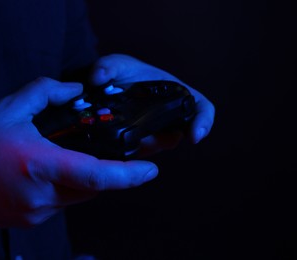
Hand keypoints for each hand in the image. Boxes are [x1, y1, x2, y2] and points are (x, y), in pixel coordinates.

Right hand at [0, 77, 157, 226]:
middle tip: (97, 150)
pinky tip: (44, 173)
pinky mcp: (32, 220)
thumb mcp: (9, 108)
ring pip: (77, 196)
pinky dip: (63, 187)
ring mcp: (38, 212)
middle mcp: (42, 194)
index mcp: (39, 164)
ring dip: (80, 177)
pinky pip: (61, 203)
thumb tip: (76, 91)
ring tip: (59, 157)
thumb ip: (47, 92)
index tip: (150, 170)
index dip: (128, 175)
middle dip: (102, 169)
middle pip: (92, 186)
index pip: (95, 175)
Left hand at [90, 54, 214, 154]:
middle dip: (163, 140)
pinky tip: (114, 145)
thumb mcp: (115, 64)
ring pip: (157, 146)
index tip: (195, 136)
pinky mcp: (137, 141)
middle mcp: (168, 114)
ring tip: (124, 139)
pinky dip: (129, 151)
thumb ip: (108, 67)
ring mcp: (153, 130)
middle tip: (144, 140)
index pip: (201, 107)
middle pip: (178, 134)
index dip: (204, 122)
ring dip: (144, 147)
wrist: (103, 85)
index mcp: (174, 93)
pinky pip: (138, 153)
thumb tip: (97, 78)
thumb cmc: (120, 72)